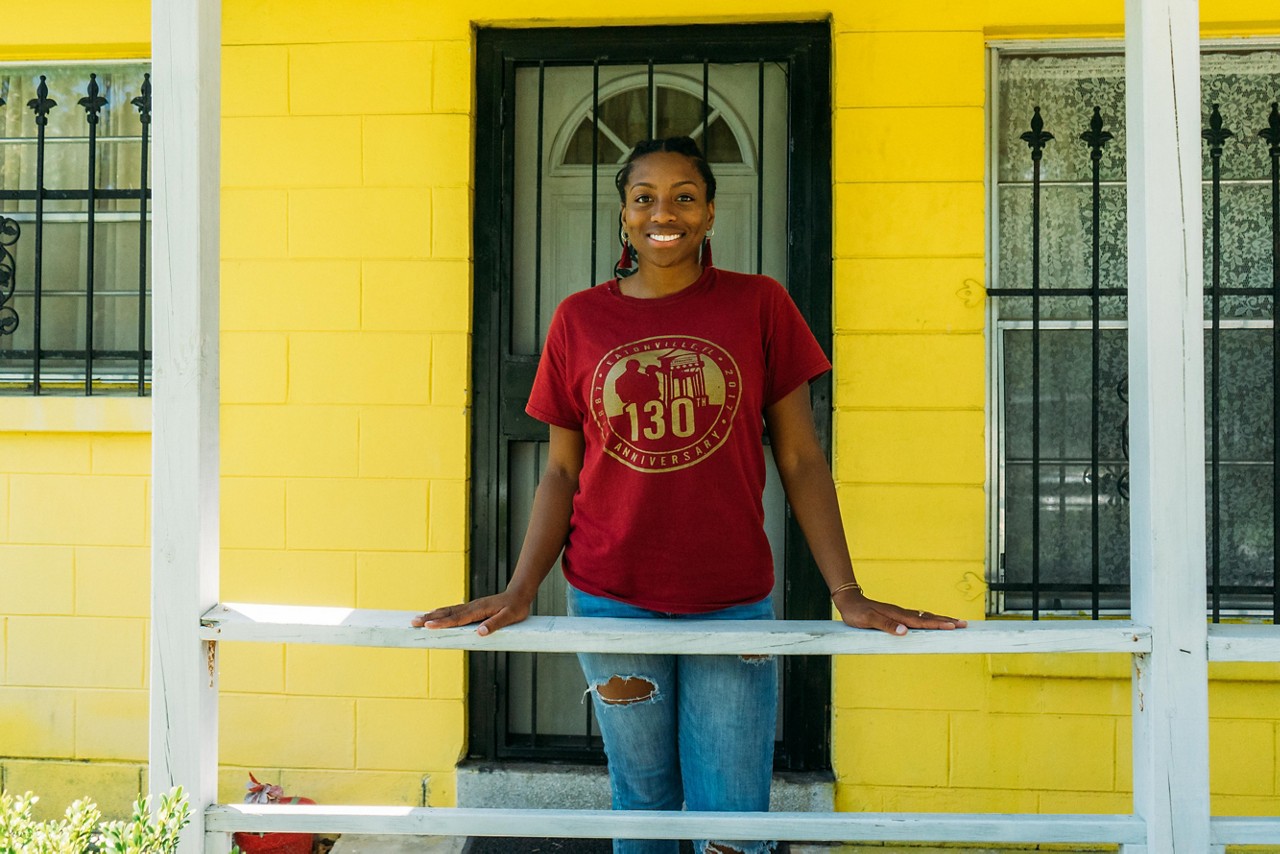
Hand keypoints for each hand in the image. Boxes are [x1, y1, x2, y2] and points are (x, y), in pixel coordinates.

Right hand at [411, 590, 533, 635]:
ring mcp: (471, 607)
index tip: (428, 625)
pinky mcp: (472, 608)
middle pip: (447, 613)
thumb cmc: (516, 607)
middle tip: (413, 622)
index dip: (442, 622)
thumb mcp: (510, 617)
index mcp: (479, 610)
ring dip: (432, 615)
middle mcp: (472, 607)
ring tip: (417, 619)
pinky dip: (441, 613)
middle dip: (429, 617)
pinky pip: (453, 611)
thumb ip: (495, 624)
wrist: (520, 593)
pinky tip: (434, 616)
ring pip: (448, 611)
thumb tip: (480, 632)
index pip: (457, 618)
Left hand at [833, 589, 967, 635]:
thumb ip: (886, 626)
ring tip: (955, 623)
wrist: (849, 601)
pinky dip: (929, 620)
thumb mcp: (868, 621)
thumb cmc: (857, 613)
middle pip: (928, 617)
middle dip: (946, 621)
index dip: (938, 624)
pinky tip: (933, 622)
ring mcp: (900, 614)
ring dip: (940, 620)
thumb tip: (905, 632)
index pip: (922, 621)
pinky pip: (918, 618)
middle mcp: (902, 614)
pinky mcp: (897, 616)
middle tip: (964, 625)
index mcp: (898, 616)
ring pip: (924, 617)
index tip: (953, 626)